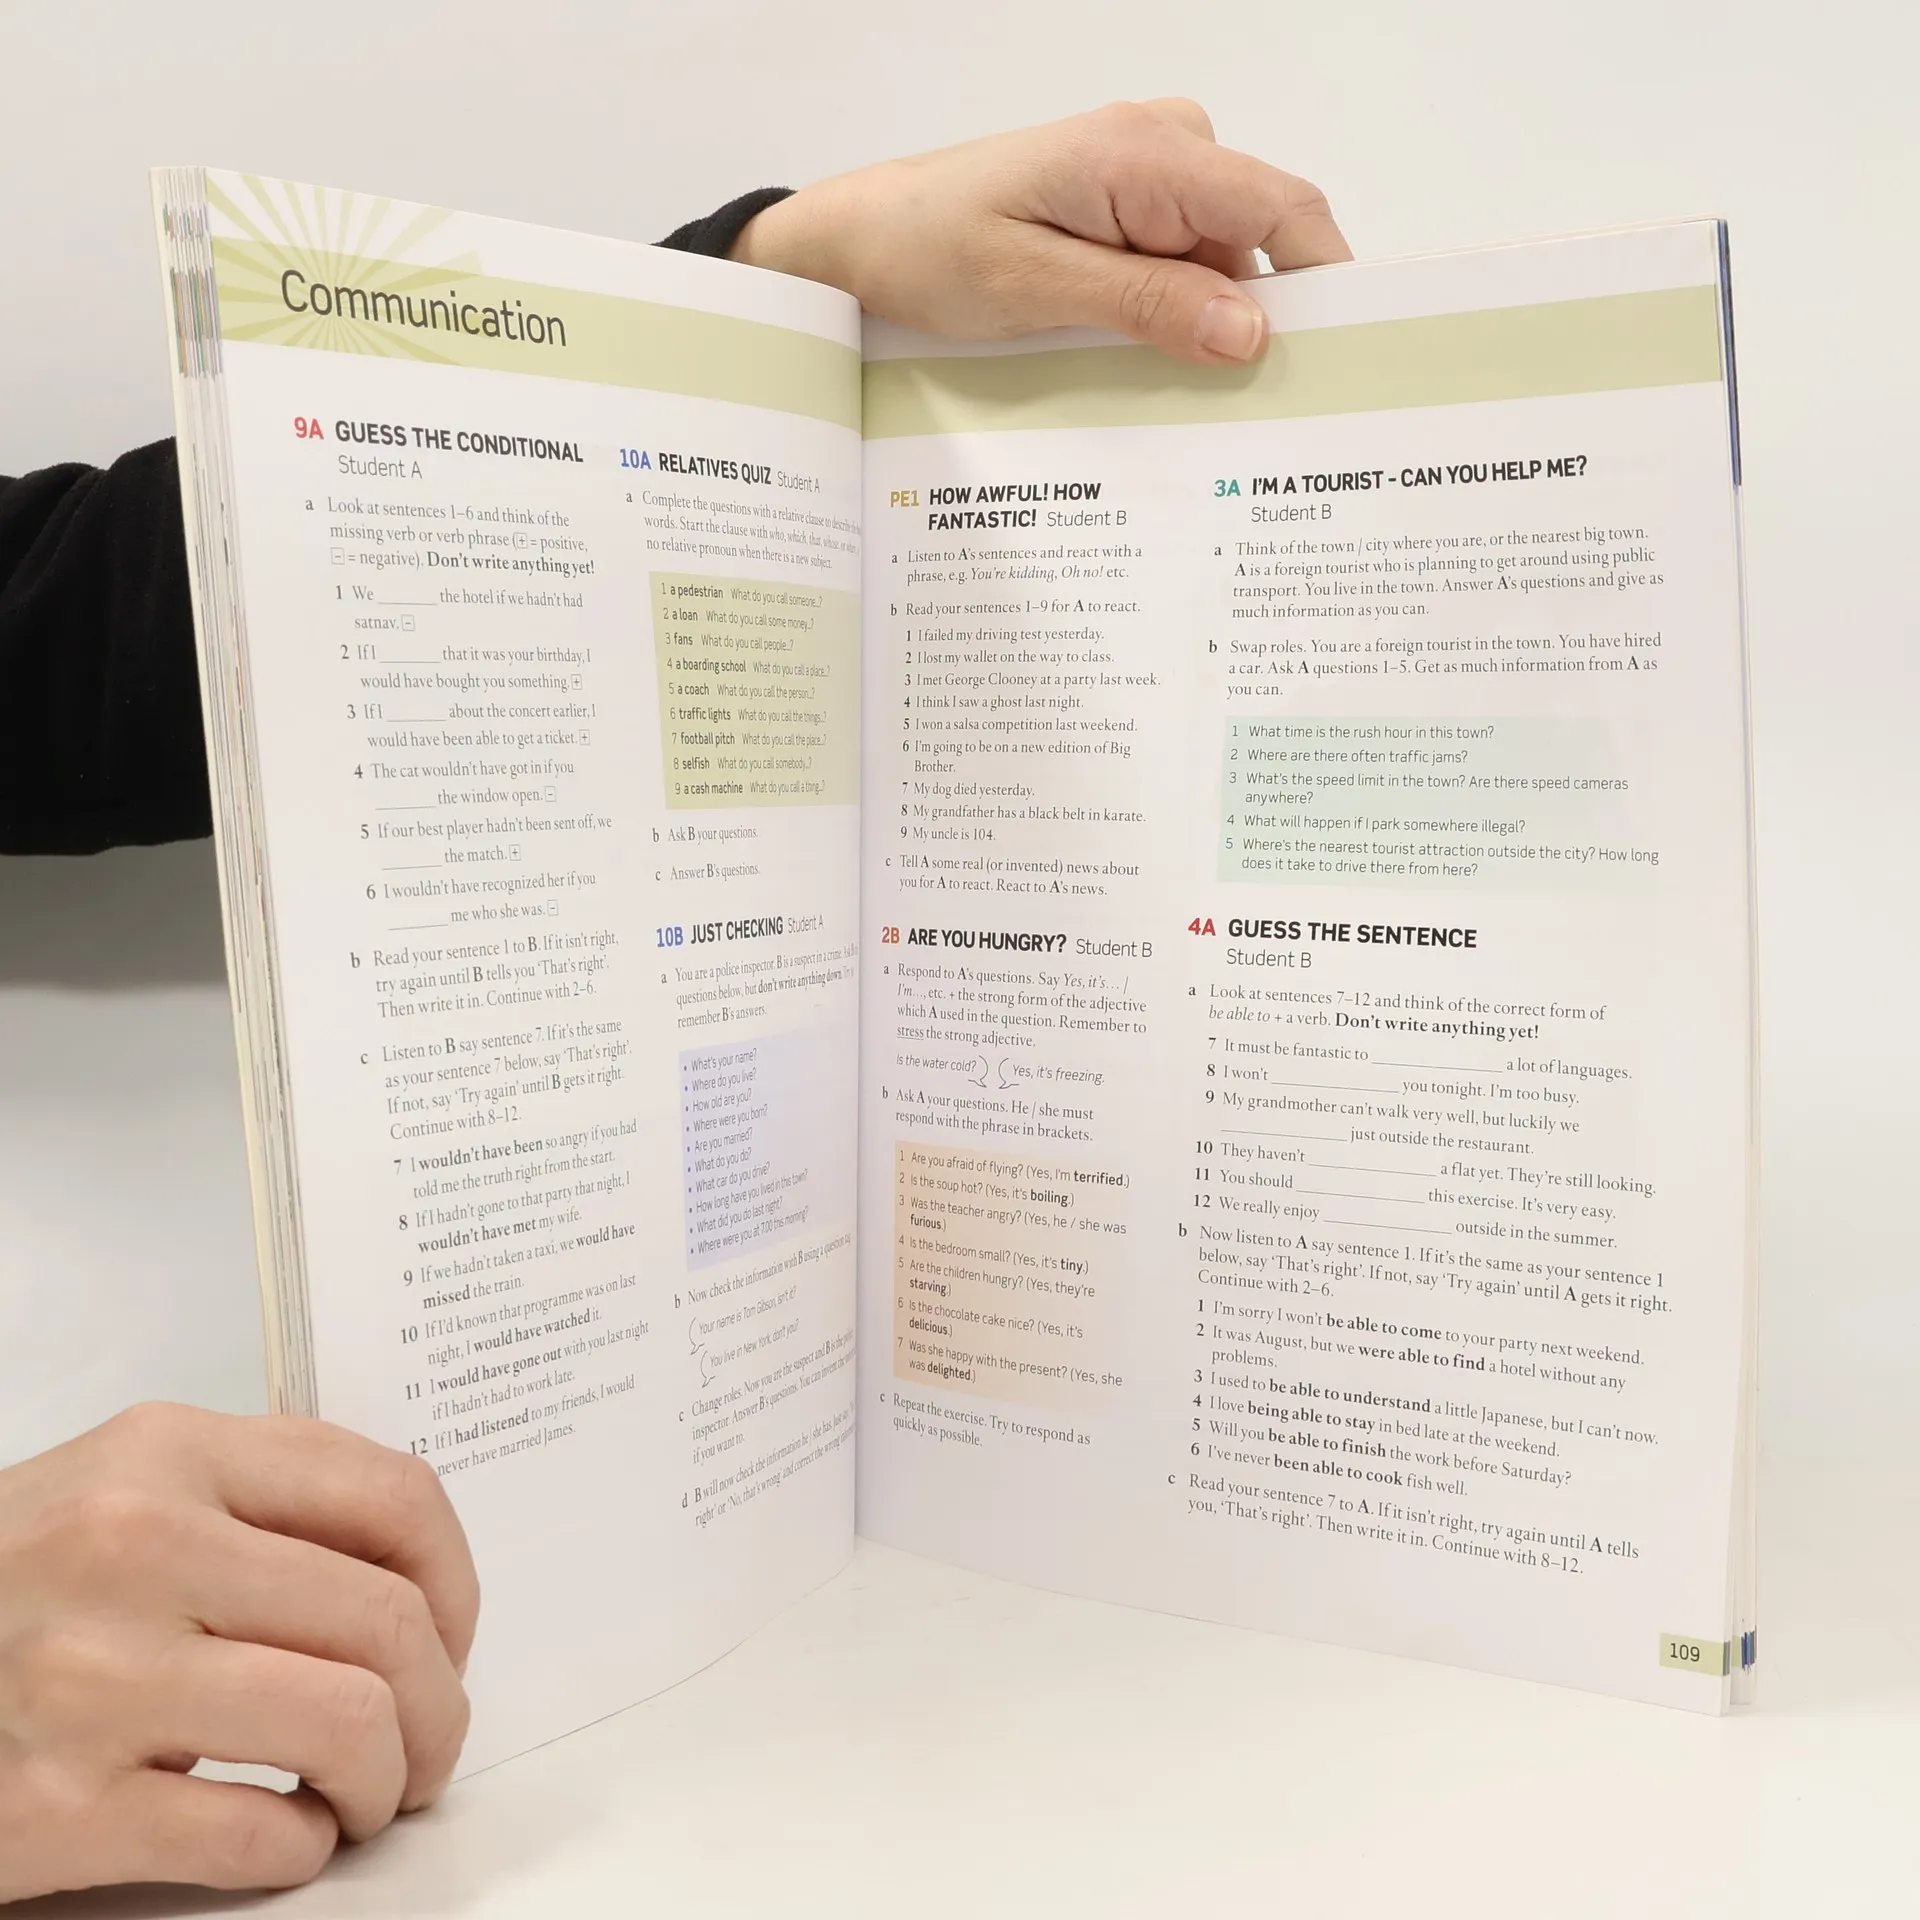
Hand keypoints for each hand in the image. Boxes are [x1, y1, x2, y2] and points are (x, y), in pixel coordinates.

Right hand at [0, 1403, 478, 1900]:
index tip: (454, 1633)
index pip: (391, 1495)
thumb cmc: (6, 1587)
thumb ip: (258, 1497)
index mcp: (165, 1454)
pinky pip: (259, 1834)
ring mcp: (91, 1679)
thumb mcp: (121, 1490)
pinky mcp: (55, 1810)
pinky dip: (304, 1849)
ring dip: (390, 1777)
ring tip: (371, 1793)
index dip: (457, 1578)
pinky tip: (289, 1837)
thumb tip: (417, 1566)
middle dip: (441, 1700)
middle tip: (430, 1740)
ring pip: (348, 1724)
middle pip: (388, 1620)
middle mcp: (133, 1548)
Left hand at [734, 99, 1350, 365]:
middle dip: (1262, 317)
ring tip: (1185, 398)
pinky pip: (1182, 263)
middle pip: (1258, 236)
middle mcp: (1158, 147)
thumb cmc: (927, 248)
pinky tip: (1150, 363)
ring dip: (1210, 323)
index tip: (1343, 354)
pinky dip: (1178, 313)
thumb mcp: (1034, 287)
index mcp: (1143, 152)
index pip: (1279, 205)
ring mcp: (1143, 176)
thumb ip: (1146, 303)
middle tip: (1256, 409)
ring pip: (1222, 259)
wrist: (858, 239)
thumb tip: (1249, 330)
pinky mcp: (1124, 208)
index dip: (1324, 278)